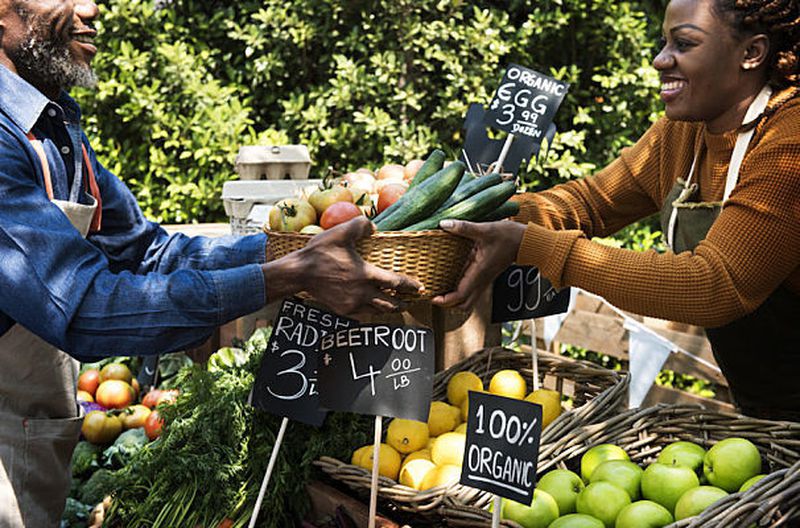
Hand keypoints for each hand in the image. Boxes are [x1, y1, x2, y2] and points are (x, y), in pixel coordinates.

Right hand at [264, 216, 423, 316]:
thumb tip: (374, 226)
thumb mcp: (341, 232)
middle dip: (403, 303)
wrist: (299, 273)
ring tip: (396, 306)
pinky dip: (373, 312)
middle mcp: (362, 293)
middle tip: (411, 301)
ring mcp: (352, 304)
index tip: (419, 286)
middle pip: (390, 303)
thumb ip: (361, 225)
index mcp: (366, 274)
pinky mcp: (343, 310)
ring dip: (389, 309)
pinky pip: (364, 314)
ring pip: (378, 311)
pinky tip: (374, 308)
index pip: (395, 282)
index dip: (410, 285)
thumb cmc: (320, 252)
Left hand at [432, 219, 526, 309]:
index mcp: (479, 272)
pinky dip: (459, 289)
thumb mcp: (485, 229)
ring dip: (453, 298)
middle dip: (447, 303)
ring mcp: (483, 279)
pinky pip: (470, 289)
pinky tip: (449, 277)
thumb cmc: (508, 236)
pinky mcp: (485, 275)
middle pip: (463, 304)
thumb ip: (464, 227)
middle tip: (433, 294)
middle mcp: (481, 280)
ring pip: (467, 299)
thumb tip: (444, 224)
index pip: (461, 296)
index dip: (445, 300)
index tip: (433, 297)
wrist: (526, 241)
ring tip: (439, 288)